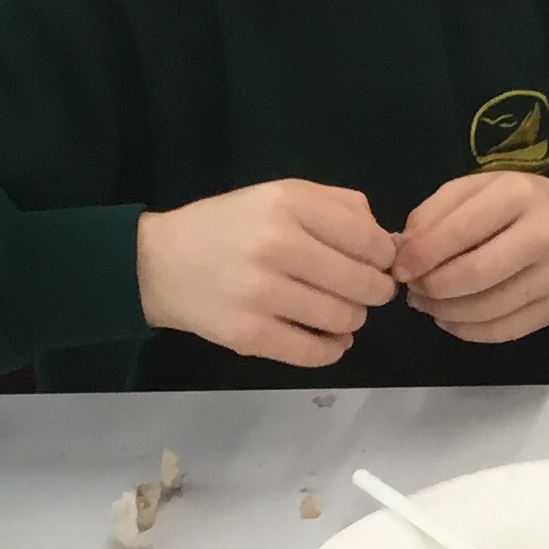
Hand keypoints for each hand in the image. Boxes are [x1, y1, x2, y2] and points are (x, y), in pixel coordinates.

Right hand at [135, 181, 398, 367]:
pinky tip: (326, 338)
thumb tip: (389, 243)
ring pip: (346, 320)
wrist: (159, 263)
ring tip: (334, 310)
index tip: (375, 263)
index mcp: (289, 203)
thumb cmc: (230, 226)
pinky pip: (316, 353)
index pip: (372, 242)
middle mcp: (278, 245)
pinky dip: (332, 349)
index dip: (384, 258)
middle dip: (373, 291)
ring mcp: (262, 293)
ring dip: (351, 320)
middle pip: (366, 285)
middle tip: (359, 290)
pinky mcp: (249, 334)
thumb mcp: (281, 194)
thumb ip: (340, 207)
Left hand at [391, 172, 548, 342]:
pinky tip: (450, 319)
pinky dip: (468, 331)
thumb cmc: (516, 204)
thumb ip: (434, 214)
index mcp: (518, 195)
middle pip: (475, 275)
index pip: (461, 230)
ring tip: (427, 304)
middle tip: (413, 289)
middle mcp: (545, 234)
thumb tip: (403, 253)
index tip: (399, 268)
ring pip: (489, 308)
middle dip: (433, 287)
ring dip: (446, 312)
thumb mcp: (475, 189)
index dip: (422, 255)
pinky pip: (505, 330)